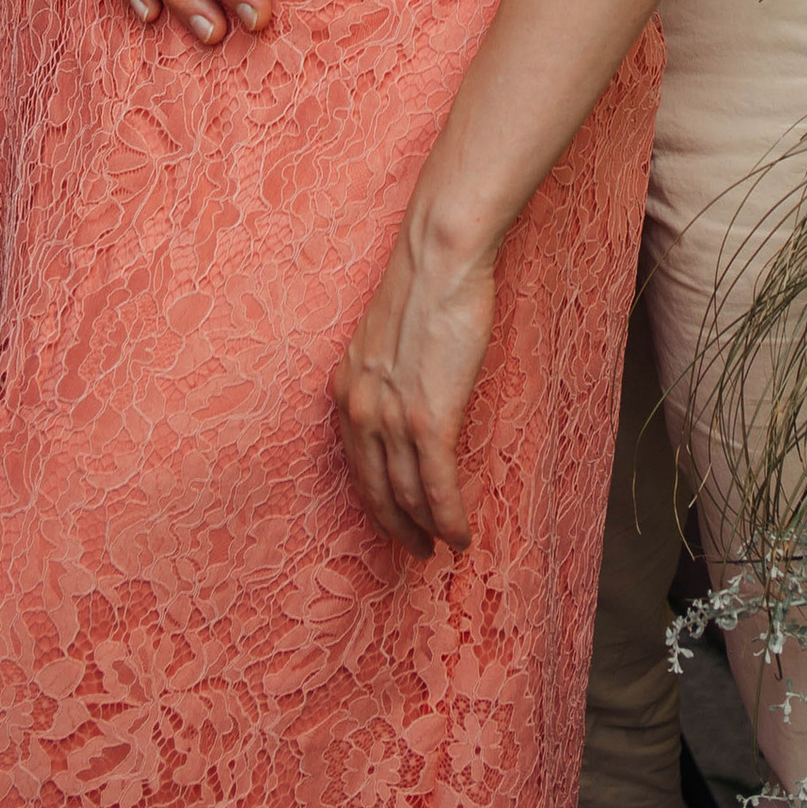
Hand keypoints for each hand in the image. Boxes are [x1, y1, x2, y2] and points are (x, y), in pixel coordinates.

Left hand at [331, 210, 497, 556]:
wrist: (440, 257)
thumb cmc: (424, 284)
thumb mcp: (387, 336)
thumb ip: (387, 372)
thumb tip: (409, 395)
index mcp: (346, 388)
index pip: (354, 462)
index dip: (373, 497)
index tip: (391, 517)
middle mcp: (360, 409)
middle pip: (375, 489)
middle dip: (394, 526)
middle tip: (413, 550)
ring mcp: (392, 417)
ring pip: (407, 494)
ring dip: (426, 529)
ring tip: (442, 547)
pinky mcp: (429, 418)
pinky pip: (437, 486)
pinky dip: (449, 518)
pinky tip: (460, 538)